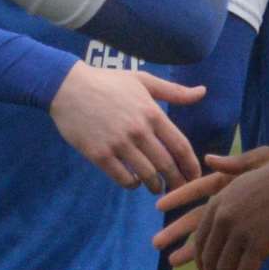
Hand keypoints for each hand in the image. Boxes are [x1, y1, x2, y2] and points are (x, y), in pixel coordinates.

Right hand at [50, 65, 203, 191]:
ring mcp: (118, 144)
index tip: (195, 176)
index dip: (191, 166)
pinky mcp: (99, 155)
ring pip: (147, 176)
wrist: (66, 87)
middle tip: (179, 188)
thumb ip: (173, 91)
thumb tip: (202, 92)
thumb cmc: (107, 82)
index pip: (180, 146)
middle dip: (177, 181)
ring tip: (156, 186)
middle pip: (166, 165)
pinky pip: (123, 179)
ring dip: (155, 186)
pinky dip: (133, 184)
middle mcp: (138, 130)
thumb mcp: (142, 81)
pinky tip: (134, 181)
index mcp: (151, 113)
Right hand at [153, 147, 268, 257]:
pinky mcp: (255, 237)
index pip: (198, 189)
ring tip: (173, 261)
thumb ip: (237, 163)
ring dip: (193, 252)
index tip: (159, 206)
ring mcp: (242, 222)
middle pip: (199, 219)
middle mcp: (231, 204)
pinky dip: (222, 263)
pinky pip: (233, 252)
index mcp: (229, 183)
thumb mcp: (263, 160)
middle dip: (178, 231)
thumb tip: (208, 159)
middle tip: (157, 244)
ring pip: (213, 240)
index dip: (179, 197)